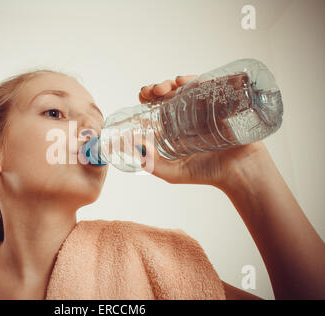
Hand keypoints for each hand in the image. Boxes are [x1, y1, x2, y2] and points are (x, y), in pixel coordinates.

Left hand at [137, 76, 269, 187]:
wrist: (240, 173)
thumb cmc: (208, 174)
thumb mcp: (173, 173)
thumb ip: (152, 164)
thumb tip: (135, 146)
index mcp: (173, 126)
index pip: (155, 105)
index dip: (147, 95)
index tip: (144, 95)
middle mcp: (187, 115)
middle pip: (169, 92)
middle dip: (159, 86)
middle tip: (156, 91)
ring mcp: (206, 108)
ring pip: (188, 86)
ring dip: (177, 81)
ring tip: (173, 85)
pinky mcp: (223, 103)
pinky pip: (212, 85)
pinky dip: (200, 79)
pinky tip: (191, 82)